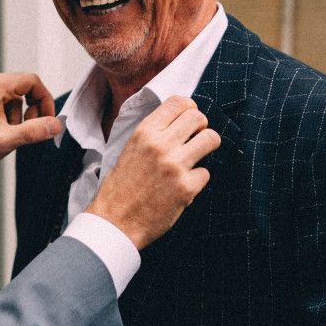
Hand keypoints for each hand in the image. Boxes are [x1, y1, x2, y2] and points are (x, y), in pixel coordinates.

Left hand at [0, 74, 61, 174]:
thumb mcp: (7, 140)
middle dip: (29, 109)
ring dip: (16, 114)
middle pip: (22, 87)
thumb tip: (55, 125)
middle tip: (27, 128)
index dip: (44, 100)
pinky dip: (5, 113)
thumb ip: (34, 131)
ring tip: (6, 133)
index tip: (46, 118)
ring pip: (11, 95)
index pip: (31, 81)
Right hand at [87, 95, 219, 249]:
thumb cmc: (120, 187)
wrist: (114, 222)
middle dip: (201, 127)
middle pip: (199, 117)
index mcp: (144, 133)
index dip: (189, 109)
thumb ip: (152, 134)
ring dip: (207, 147)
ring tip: (196, 158)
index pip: (178, 102)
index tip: (188, 120)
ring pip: (211, 139)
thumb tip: (177, 121)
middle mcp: (161, 145)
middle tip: (195, 139)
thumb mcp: (129, 149)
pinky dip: (197, 180)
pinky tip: (183, 186)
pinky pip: (206, 173)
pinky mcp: (186, 188)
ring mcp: (175, 166)